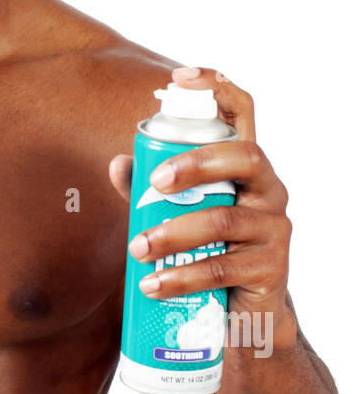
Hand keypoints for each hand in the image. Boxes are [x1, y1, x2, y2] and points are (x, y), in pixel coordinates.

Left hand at [109, 67, 297, 352]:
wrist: (246, 315)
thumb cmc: (210, 251)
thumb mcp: (180, 216)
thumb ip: (150, 190)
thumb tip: (117, 164)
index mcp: (246, 168)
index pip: (244, 114)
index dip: (217, 87)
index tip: (180, 78)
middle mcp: (269, 190)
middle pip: (244, 158)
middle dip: (196, 163)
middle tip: (153, 184)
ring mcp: (275, 230)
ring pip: (225, 219)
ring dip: (173, 233)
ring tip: (137, 249)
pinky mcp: (271, 269)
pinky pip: (223, 267)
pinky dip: (182, 276)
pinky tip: (153, 284)